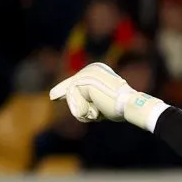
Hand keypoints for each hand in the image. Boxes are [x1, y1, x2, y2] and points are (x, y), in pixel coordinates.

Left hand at [50, 62, 166, 130]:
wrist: (129, 106)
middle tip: (54, 98)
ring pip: (71, 95)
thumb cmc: (121, 108)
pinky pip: (73, 98)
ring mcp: (88, 74)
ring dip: (82, 110)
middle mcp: (92, 69)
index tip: (52, 96)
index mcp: (99, 71)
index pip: (77, 82)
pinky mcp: (84, 81)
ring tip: (97, 113)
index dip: (64, 89)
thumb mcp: (103, 103)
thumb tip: (76, 108)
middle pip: (72, 88)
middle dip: (66, 97)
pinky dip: (82, 109)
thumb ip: (91, 101)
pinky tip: (96, 110)